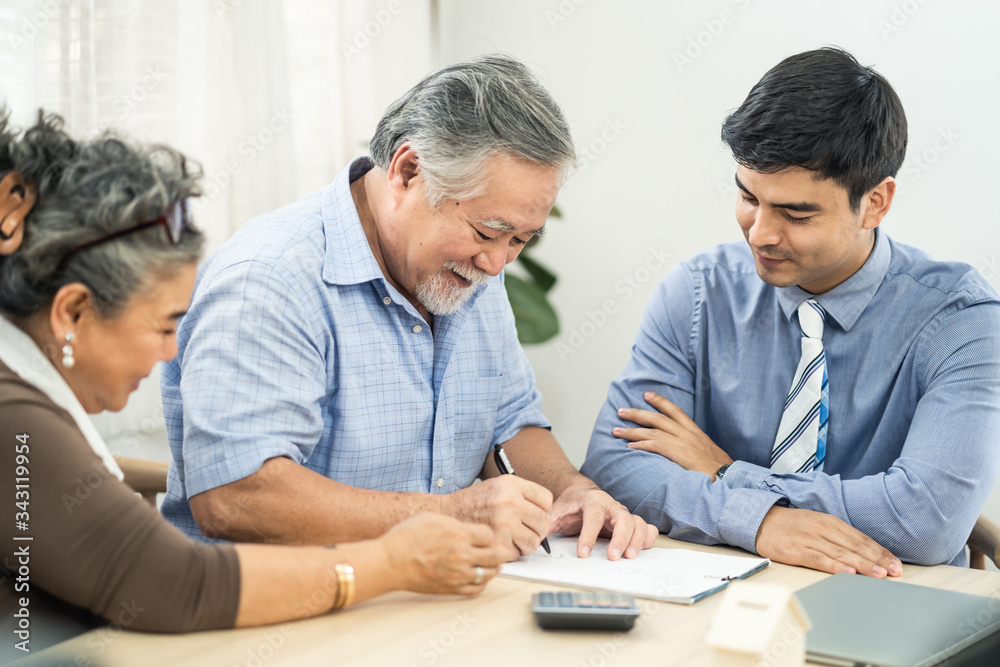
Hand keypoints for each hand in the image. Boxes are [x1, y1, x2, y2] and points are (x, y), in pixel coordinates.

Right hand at [380, 513, 506, 595]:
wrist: (390, 562)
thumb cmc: (406, 537)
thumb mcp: (431, 517)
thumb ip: (454, 522)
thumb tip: (466, 528)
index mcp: (459, 534)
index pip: (489, 535)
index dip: (489, 535)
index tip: (485, 536)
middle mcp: (462, 555)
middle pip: (496, 555)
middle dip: (501, 552)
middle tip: (502, 551)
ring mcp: (458, 574)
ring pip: (489, 573)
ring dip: (493, 568)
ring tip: (492, 564)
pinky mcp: (451, 588)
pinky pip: (476, 589)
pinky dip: (481, 584)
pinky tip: (479, 578)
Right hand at [443, 475, 552, 559]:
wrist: (447, 513)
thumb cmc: (474, 502)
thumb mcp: (499, 485)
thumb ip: (523, 495)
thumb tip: (547, 513)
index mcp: (511, 484)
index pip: (546, 499)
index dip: (542, 509)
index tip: (534, 514)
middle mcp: (509, 502)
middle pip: (544, 523)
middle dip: (537, 530)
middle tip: (524, 530)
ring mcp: (503, 523)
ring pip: (533, 542)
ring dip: (525, 544)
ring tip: (511, 537)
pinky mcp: (496, 542)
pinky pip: (516, 554)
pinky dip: (509, 553)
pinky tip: (498, 542)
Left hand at [550, 480, 657, 559]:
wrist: (581, 493)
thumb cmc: (570, 504)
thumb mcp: (557, 511)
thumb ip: (548, 523)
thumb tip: (537, 538)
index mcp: (593, 500)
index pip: (593, 516)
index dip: (589, 535)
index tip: (583, 554)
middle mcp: (611, 505)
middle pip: (622, 518)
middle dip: (620, 538)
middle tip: (613, 557)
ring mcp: (623, 513)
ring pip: (636, 523)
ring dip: (636, 540)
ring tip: (629, 556)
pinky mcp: (630, 523)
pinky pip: (645, 527)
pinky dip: (647, 538)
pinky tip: (642, 549)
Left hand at [613, 391, 731, 477]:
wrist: (729, 478)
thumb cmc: (721, 472)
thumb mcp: (710, 455)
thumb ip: (697, 450)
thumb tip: (687, 454)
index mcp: (696, 432)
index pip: (676, 411)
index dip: (660, 401)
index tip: (647, 394)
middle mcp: (688, 433)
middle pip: (658, 417)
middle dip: (637, 413)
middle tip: (621, 410)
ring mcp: (683, 442)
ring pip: (652, 431)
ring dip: (631, 430)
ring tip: (616, 430)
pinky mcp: (678, 453)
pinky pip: (655, 445)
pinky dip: (641, 444)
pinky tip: (629, 446)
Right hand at [756, 506, 901, 577]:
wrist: (761, 521)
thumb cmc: (792, 525)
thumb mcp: (817, 524)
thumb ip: (838, 536)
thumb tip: (863, 552)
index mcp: (830, 521)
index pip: (861, 538)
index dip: (880, 551)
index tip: (895, 563)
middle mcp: (822, 529)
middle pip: (855, 546)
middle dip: (877, 560)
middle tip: (895, 571)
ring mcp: (810, 539)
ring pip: (841, 553)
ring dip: (863, 565)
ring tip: (880, 574)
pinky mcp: (796, 551)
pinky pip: (819, 559)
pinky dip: (835, 566)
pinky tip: (848, 572)